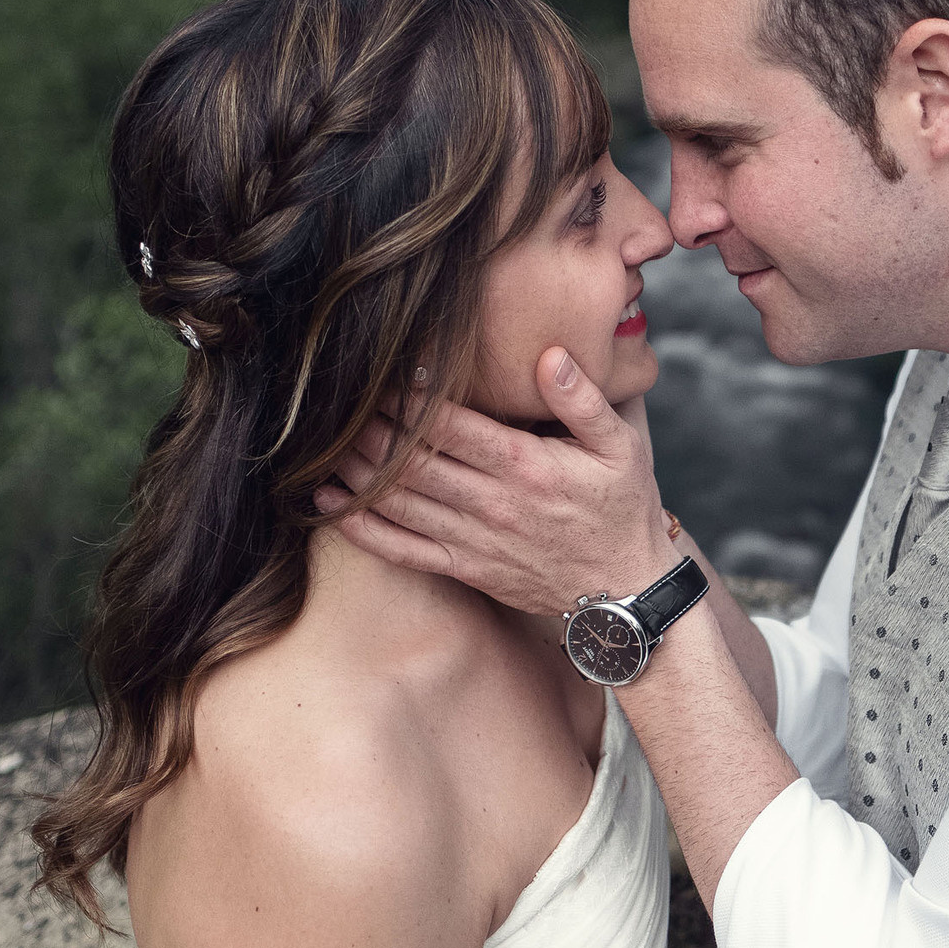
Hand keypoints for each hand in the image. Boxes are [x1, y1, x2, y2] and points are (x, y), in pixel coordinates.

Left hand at [319, 347, 679, 616]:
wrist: (626, 591)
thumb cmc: (622, 509)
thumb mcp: (621, 447)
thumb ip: (582, 401)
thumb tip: (549, 356)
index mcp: (526, 467)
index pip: (450, 426)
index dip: (409, 399)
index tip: (384, 374)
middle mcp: (493, 504)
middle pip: (413, 462)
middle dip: (370, 431)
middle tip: (338, 404)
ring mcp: (475, 540)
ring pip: (400, 503)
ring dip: (356, 473)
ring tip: (323, 444)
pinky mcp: (466, 568)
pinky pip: (404, 550)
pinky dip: (363, 529)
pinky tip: (332, 507)